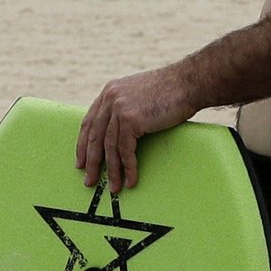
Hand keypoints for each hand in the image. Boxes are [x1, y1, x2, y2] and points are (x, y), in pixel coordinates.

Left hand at [77, 65, 199, 190]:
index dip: (83, 144)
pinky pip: (125, 150)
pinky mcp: (130, 119)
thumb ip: (126, 108)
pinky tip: (130, 180)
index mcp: (109, 92)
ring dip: (112, 171)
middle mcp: (110, 98)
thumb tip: (120, 133)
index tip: (81, 162)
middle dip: (92, 162)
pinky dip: (128, 168)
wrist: (189, 82)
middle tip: (89, 181)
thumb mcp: (140, 95)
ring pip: (109, 147)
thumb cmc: (172, 90)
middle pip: (94, 137)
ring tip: (113, 187)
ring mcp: (118, 108)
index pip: (89, 122)